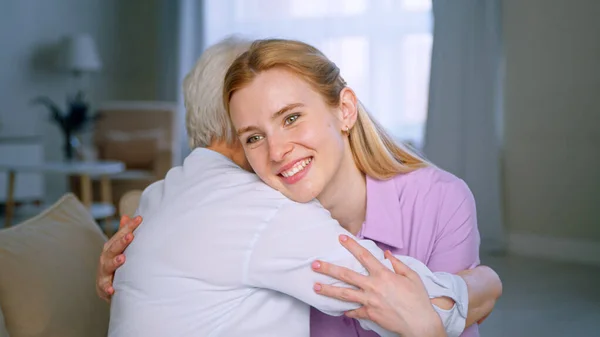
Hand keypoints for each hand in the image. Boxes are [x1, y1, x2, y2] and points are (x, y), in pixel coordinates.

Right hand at [96, 215, 141, 301]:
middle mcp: (106, 257)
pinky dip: (107, 288)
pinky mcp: (103, 286)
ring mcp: (104, 272)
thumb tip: (126, 216)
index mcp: (111, 247)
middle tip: (130, 236)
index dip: (129, 226)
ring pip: (108, 266)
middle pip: (113, 248)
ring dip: (114, 262)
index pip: (121, 234)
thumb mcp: (119, 248)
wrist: (106, 287)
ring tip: (122, 259)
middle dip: (121, 242)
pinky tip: (112, 289)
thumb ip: (123, 234)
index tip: (140, 219)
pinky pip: (104, 287)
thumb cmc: (116, 264)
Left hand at [312, 235, 445, 336]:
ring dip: (328, 290)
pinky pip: (355, 311)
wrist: (420, 323)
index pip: (364, 256)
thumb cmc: (418, 299)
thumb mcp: (412, 276)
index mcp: (383, 274)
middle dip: (328, 269)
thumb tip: (386, 254)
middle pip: (346, 275)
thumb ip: (398, 264)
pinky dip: (348, 311)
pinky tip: (342, 310)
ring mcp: (369, 301)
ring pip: (344, 294)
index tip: (340, 238)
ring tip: (315, 287)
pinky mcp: (370, 314)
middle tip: (315, 264)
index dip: (351, 245)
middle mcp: (373, 286)